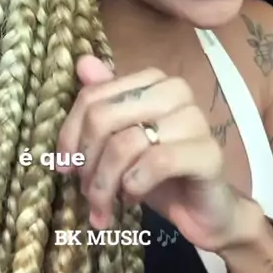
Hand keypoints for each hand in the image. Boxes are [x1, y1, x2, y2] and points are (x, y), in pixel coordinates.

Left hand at [56, 56, 259, 252]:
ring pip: (126, 143)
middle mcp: (176, 91)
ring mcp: (195, 120)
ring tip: (105, 202)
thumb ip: (102, 102)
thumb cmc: (156, 171)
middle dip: (87, 161)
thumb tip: (83, 63)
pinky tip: (133, 198)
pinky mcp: (208, 153)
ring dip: (106, 182)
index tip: (64, 166)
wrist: (201, 209)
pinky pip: (157, 162)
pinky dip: (135, 185)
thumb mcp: (120, 138)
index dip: (70, 134)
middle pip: (104, 117)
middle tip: (86, 191)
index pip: (92, 96)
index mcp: (152, 79)